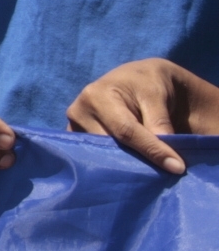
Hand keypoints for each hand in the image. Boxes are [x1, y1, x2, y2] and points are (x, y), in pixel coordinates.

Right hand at [67, 58, 218, 175]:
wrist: (132, 78)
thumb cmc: (146, 84)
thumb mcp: (157, 95)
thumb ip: (160, 122)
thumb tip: (166, 158)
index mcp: (97, 95)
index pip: (125, 131)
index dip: (151, 150)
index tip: (176, 167)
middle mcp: (78, 111)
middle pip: (110, 146)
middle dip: (138, 161)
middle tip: (163, 172)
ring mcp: (73, 126)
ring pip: (101, 155)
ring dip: (125, 164)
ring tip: (147, 169)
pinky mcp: (74, 137)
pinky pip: (94, 156)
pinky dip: (112, 163)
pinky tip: (128, 166)